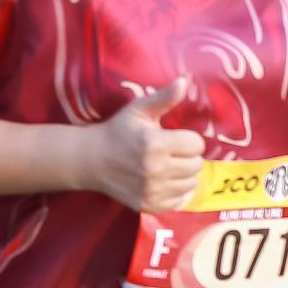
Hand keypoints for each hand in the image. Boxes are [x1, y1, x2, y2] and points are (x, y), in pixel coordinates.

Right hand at [83, 81, 205, 212]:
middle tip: (169, 153)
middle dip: (186, 157)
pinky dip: (176, 191)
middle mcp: (156, 169)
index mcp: (156, 143)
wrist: (90, 160)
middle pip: (196, 165)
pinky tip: (162, 181)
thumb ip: (163, 98)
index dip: (187, 139)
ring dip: (183, 175)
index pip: (196, 144)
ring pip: (191, 183)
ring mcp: (153, 190)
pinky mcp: (149, 205)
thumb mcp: (138, 110)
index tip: (172, 138)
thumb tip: (184, 82)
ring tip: (167, 166)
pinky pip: (181, 201)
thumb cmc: (118, 131)